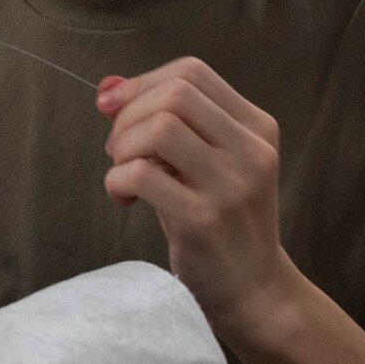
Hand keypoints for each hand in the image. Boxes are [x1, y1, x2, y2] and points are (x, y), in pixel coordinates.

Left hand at [97, 57, 299, 344]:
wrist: (254, 291)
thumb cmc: (219, 221)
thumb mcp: (204, 164)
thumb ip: (164, 122)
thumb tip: (108, 86)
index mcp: (256, 127)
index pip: (192, 73)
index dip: (142, 82)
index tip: (113, 106)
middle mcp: (251, 151)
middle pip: (175, 94)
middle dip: (129, 114)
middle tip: (120, 150)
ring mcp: (232, 185)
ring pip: (159, 128)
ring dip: (124, 146)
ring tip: (124, 173)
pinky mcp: (204, 220)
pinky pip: (142, 173)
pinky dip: (117, 180)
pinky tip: (126, 198)